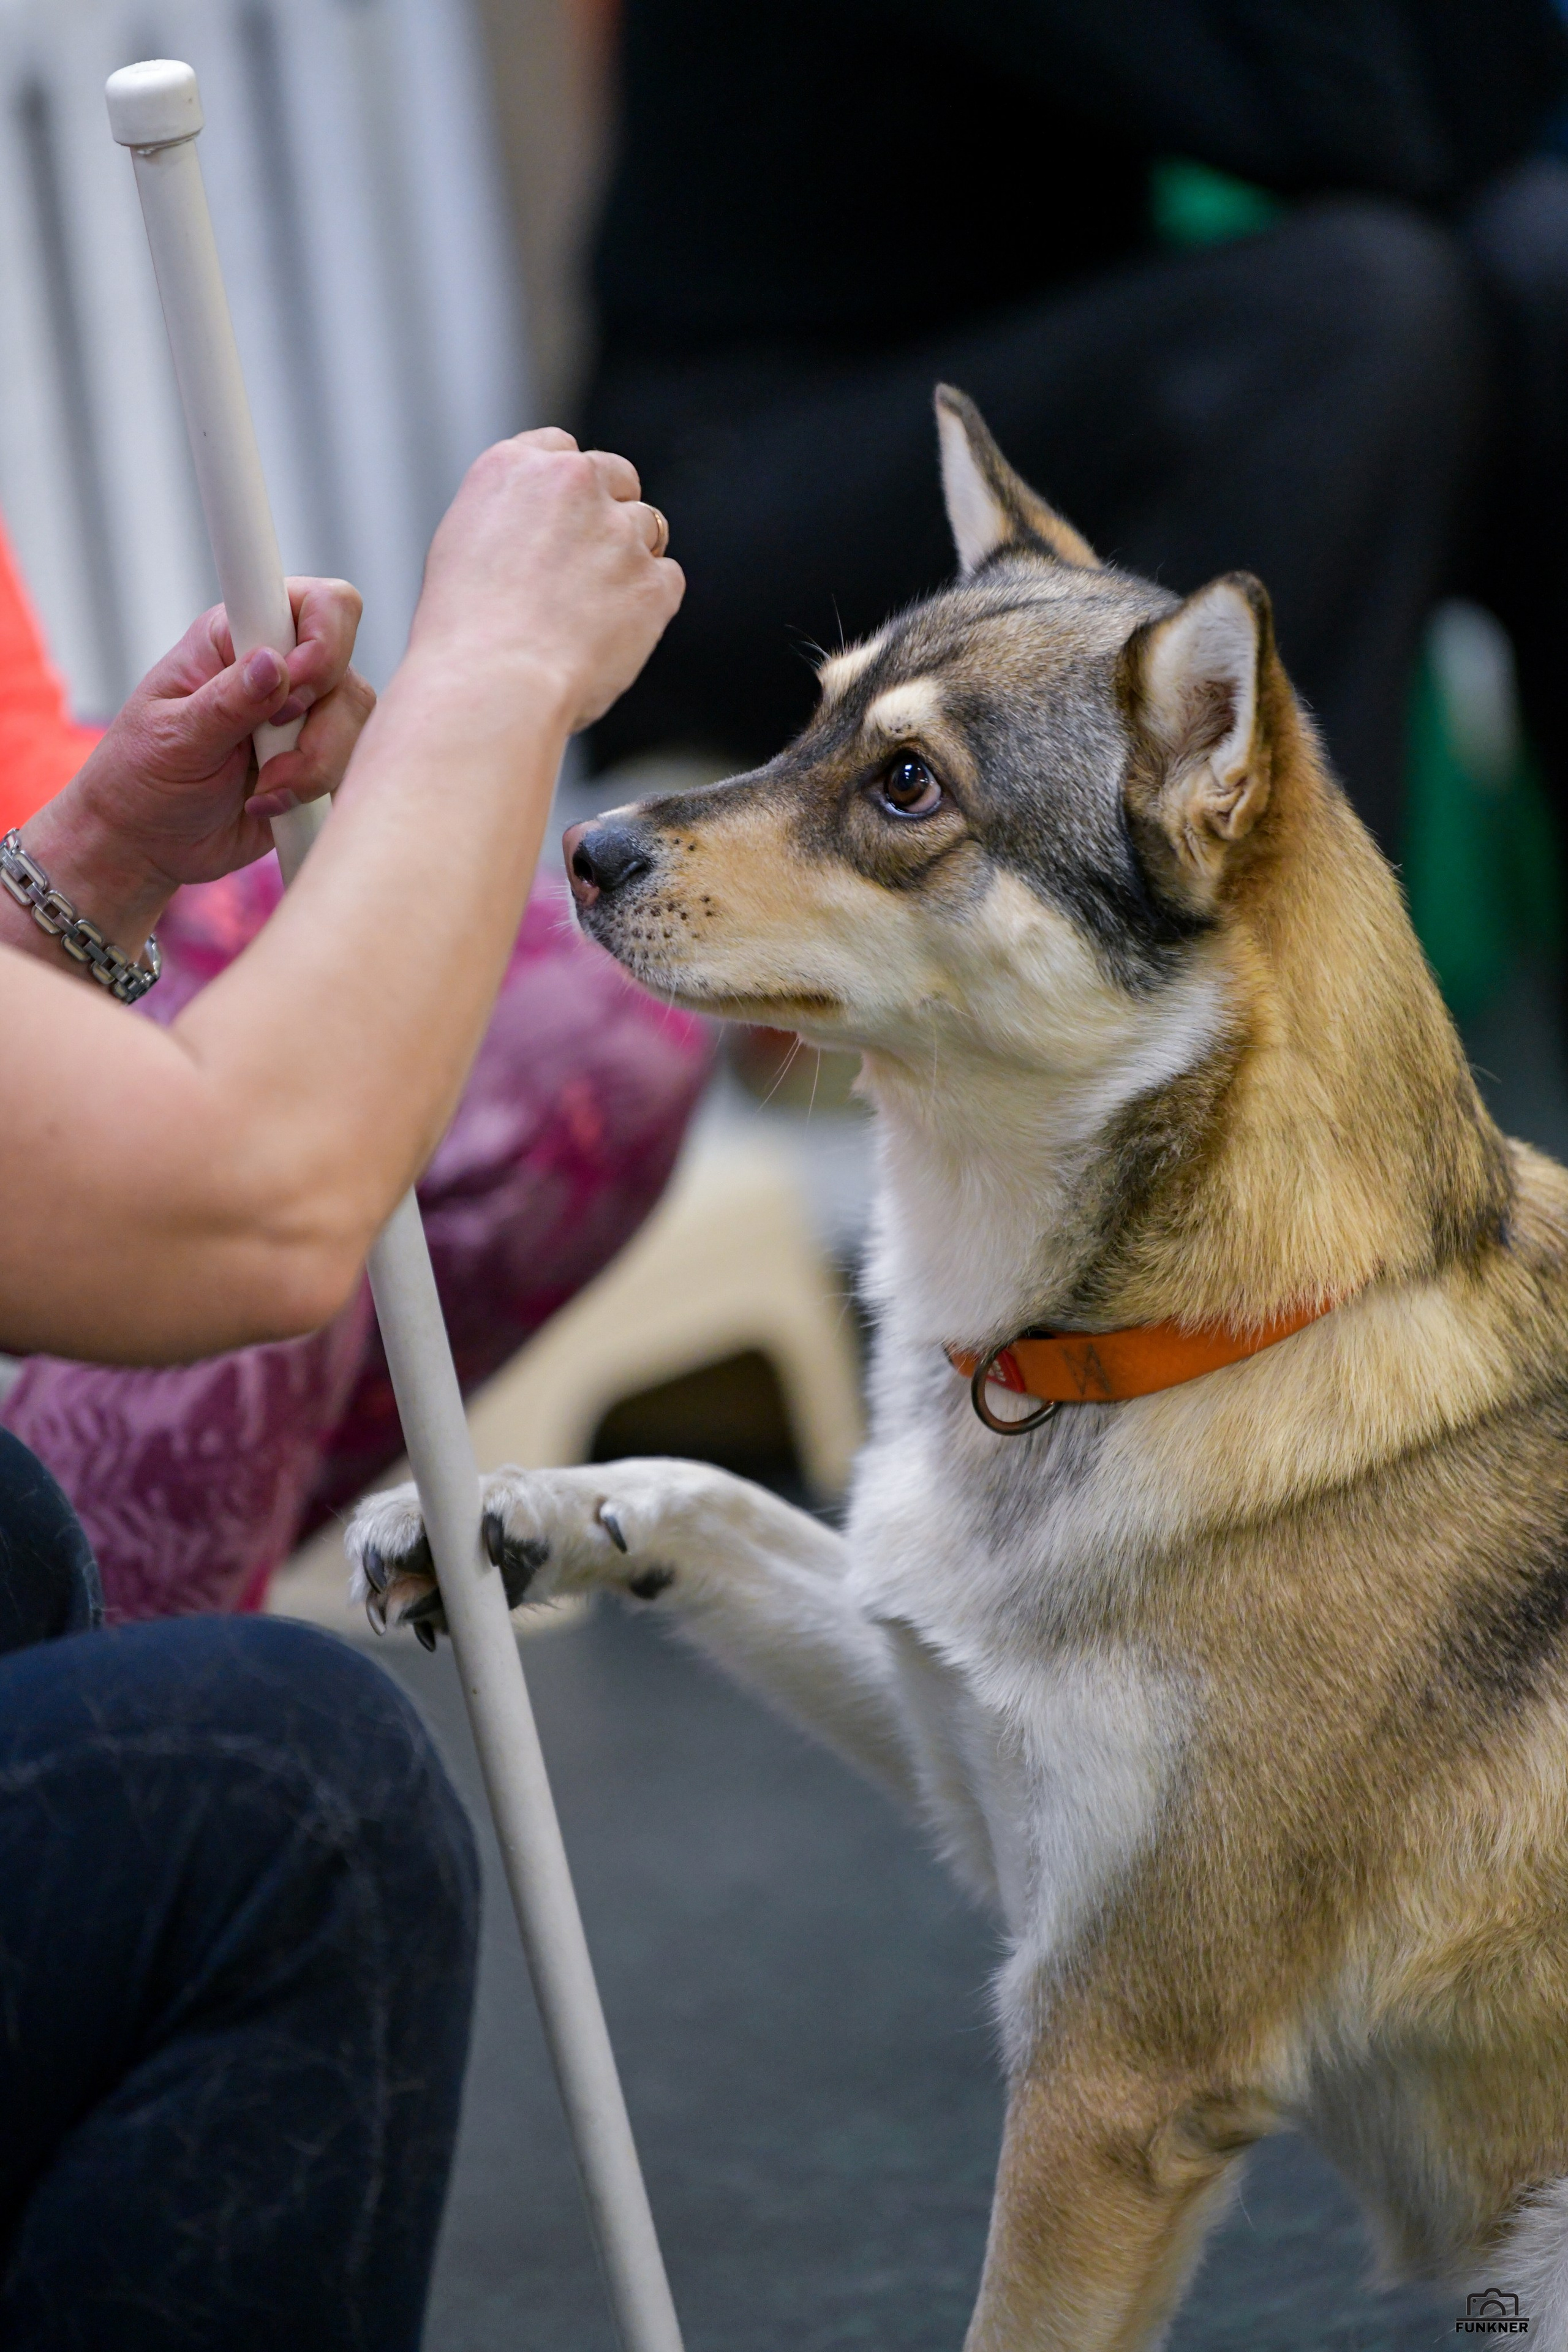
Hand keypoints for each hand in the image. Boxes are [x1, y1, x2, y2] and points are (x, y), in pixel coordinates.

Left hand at [16, 580, 373, 954]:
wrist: (148, 843)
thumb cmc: (142, 778)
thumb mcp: (174, 738)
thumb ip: (227, 702)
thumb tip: (273, 663)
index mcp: (237, 637)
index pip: (317, 604)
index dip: (322, 643)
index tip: (289, 694)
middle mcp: (281, 668)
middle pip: (346, 672)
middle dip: (317, 726)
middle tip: (265, 753)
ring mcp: (306, 716)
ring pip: (356, 725)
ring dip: (314, 768)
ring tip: (261, 791)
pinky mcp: (318, 760)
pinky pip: (352, 767)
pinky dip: (316, 793)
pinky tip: (269, 804)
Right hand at [408, 428, 683, 732]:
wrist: (491, 682)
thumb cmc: (463, 633)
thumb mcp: (462, 548)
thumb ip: (511, 520)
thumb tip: (545, 531)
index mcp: (513, 466)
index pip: (562, 449)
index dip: (571, 486)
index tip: (567, 518)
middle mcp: (571, 483)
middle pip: (618, 477)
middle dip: (612, 512)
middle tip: (588, 567)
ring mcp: (618, 530)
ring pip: (648, 529)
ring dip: (629, 562)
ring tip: (588, 615)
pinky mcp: (653, 580)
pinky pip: (667, 580)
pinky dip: (649, 606)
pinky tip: (611, 636)